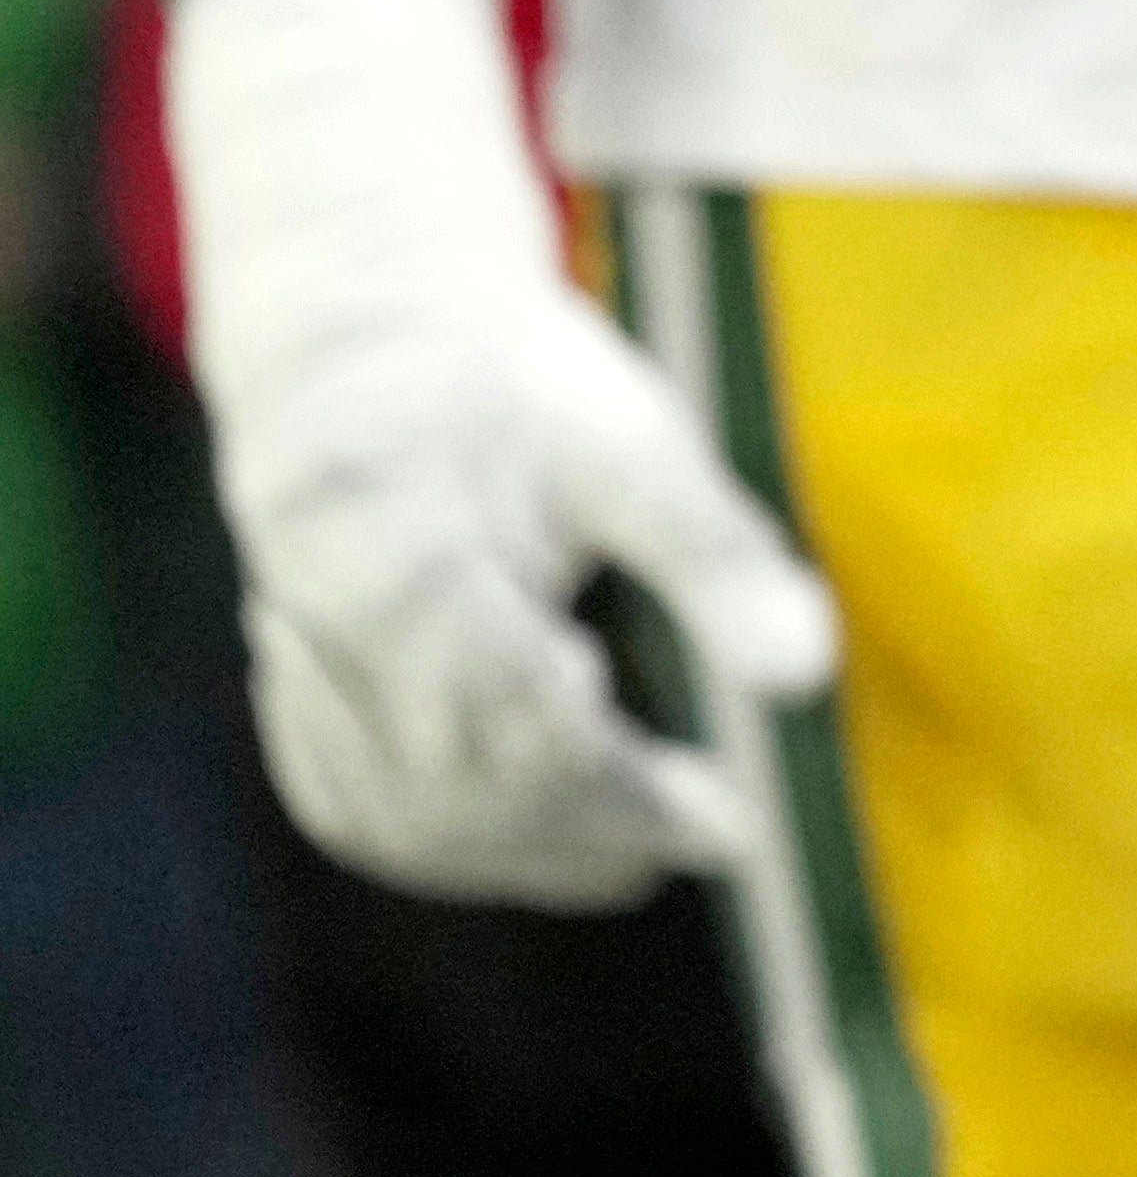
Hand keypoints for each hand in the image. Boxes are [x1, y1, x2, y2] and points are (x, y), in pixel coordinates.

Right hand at [167, 0, 836, 907]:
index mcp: (425, 589)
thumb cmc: (512, 374)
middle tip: (693, 843)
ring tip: (621, 859)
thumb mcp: (635, 444)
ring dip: (506, 857)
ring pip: (394, 812)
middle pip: (462, 802)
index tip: (732, 823)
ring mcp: (303, 661)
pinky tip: (502, 838)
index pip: (534, 746)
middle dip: (582, 843)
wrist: (366, 317)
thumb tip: (805, 678)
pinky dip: (424, 833)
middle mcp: (348, 643)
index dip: (632, 804)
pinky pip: (339, 785)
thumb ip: (715, 561)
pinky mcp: (290, 665)